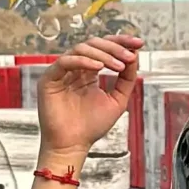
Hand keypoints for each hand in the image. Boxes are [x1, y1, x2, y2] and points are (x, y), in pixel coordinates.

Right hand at [35, 34, 141, 166]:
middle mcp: (75, 68)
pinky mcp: (49, 79)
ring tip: (118, 66)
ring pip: (80, 48)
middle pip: (94, 44)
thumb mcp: (117, 99)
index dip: (121, 43)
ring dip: (103, 54)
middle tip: (130, 56)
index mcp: (88, 71)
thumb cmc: (92, 126)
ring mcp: (61, 72)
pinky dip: (83, 60)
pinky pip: (65, 61)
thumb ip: (127, 79)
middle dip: (114, 47)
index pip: (104, 48)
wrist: (73, 145)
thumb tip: (135, 55)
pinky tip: (99, 67)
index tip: (139, 43)